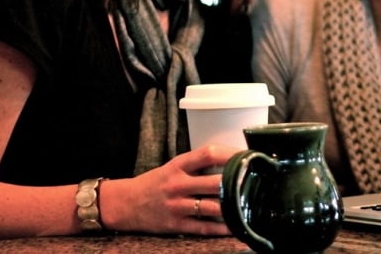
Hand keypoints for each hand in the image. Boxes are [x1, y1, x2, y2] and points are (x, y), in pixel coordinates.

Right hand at [100, 144, 240, 234]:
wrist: (125, 203)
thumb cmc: (155, 183)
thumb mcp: (173, 167)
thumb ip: (197, 165)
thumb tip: (230, 162)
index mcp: (178, 165)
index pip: (208, 154)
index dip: (231, 154)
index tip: (247, 155)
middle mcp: (178, 184)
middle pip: (214, 182)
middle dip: (237, 182)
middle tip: (255, 182)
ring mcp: (177, 205)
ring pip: (212, 206)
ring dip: (233, 207)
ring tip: (250, 205)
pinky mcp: (176, 224)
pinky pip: (203, 227)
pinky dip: (221, 228)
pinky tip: (235, 226)